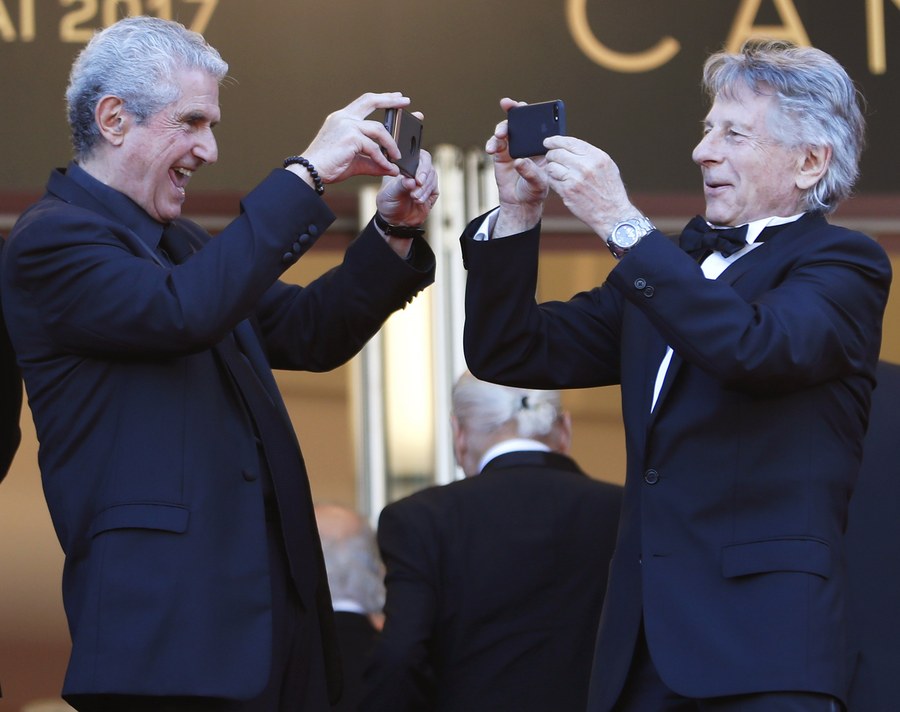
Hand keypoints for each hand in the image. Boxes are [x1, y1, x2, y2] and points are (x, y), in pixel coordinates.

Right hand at [296, 92, 410, 185]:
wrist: (309, 172)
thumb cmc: (328, 166)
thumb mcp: (355, 161)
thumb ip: (374, 161)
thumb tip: (392, 168)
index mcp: (342, 118)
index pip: (365, 102)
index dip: (382, 98)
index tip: (396, 96)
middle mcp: (344, 117)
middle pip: (371, 100)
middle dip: (391, 100)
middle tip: (406, 102)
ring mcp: (346, 125)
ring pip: (378, 129)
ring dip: (391, 143)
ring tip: (397, 156)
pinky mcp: (350, 138)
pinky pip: (373, 148)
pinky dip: (383, 159)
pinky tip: (388, 167)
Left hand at [375, 148, 438, 257]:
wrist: (394, 219)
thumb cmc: (389, 201)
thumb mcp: (390, 192)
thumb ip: (400, 185)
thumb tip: (412, 181)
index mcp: (406, 164)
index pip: (419, 156)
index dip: (422, 165)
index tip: (418, 178)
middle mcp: (417, 170)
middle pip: (428, 167)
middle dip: (424, 179)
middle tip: (417, 188)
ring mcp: (426, 180)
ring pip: (432, 178)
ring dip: (424, 189)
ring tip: (414, 197)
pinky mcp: (432, 191)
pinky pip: (434, 189)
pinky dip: (426, 195)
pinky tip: (418, 201)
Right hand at [486, 98, 548, 236]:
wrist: (520, 203)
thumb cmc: (535, 191)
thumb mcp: (539, 184)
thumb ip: (530, 172)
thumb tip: (519, 161)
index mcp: (541, 145)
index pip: (540, 124)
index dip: (534, 112)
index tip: (527, 106)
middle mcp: (527, 142)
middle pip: (521, 121)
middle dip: (514, 110)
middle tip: (507, 104)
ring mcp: (513, 146)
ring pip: (506, 129)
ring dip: (502, 128)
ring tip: (500, 135)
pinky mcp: (501, 154)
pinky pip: (495, 143)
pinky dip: (492, 143)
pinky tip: (490, 149)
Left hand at [543, 136, 638, 236]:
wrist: (612, 214)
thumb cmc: (610, 191)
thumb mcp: (606, 166)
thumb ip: (589, 155)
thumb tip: (570, 146)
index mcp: (596, 157)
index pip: (570, 142)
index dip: (556, 140)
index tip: (548, 142)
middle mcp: (585, 166)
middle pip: (557, 153)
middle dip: (551, 155)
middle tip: (551, 159)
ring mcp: (575, 179)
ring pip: (551, 167)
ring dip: (551, 169)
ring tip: (558, 173)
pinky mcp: (567, 192)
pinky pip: (552, 181)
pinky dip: (553, 181)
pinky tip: (560, 183)